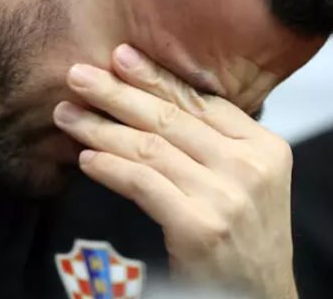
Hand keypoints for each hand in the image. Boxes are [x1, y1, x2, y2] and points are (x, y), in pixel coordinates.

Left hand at [53, 45, 297, 298]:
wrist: (259, 296)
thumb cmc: (245, 235)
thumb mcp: (247, 181)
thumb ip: (215, 143)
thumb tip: (152, 102)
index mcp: (264, 147)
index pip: (201, 102)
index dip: (157, 77)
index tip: (120, 57)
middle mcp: (249, 166)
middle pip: (172, 118)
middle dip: (118, 93)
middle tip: (79, 76)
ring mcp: (226, 196)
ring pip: (151, 148)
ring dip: (102, 130)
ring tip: (68, 116)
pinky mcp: (200, 226)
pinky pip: (143, 184)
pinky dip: (111, 168)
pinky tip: (87, 160)